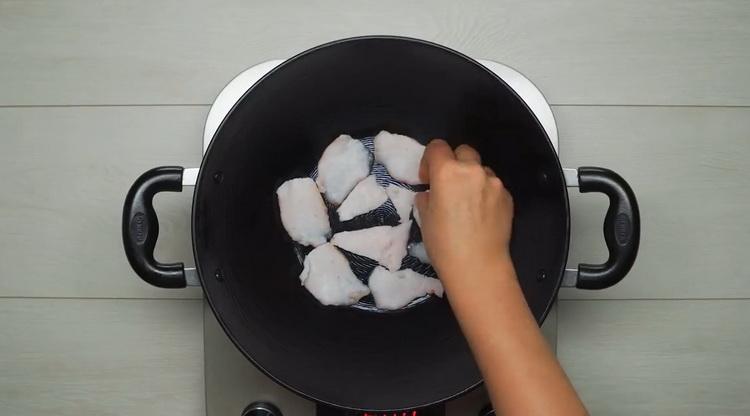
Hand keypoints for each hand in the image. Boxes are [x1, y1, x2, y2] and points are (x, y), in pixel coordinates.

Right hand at [415, 140, 513, 279]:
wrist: (478, 266)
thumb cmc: (444, 244)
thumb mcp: (424, 218)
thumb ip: (427, 197)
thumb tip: (431, 193)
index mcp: (447, 172)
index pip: (437, 147)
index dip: (429, 160)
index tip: (428, 179)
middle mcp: (473, 171)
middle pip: (463, 151)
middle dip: (454, 163)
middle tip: (448, 186)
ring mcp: (494, 183)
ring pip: (481, 169)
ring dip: (472, 179)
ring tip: (467, 203)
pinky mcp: (508, 196)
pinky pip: (493, 186)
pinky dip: (486, 193)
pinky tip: (481, 215)